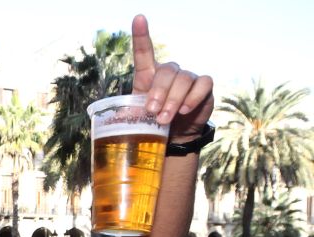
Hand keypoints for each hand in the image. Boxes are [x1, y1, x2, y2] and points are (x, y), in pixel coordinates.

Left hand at [130, 15, 213, 138]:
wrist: (173, 138)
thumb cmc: (150, 125)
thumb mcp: (134, 121)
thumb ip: (125, 116)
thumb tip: (111, 123)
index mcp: (148, 77)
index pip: (144, 52)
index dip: (141, 35)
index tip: (138, 18)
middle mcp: (168, 73)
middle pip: (167, 71)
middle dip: (159, 92)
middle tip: (152, 112)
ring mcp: (187, 78)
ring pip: (183, 79)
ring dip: (173, 100)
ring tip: (164, 119)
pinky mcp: (203, 87)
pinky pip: (203, 83)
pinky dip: (193, 97)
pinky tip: (184, 110)